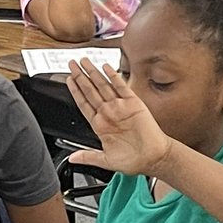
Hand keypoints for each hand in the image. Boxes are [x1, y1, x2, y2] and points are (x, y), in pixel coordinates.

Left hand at [66, 59, 172, 176]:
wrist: (154, 158)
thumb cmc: (133, 160)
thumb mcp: (105, 160)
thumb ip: (88, 156)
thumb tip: (72, 158)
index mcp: (100, 125)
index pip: (83, 103)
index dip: (75, 91)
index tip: (68, 80)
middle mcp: (108, 113)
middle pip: (90, 91)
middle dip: (80, 76)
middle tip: (72, 64)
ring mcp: (120, 107)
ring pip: (103, 86)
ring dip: (93, 73)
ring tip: (84, 62)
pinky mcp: (134, 104)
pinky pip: (121, 87)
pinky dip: (114, 77)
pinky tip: (106, 68)